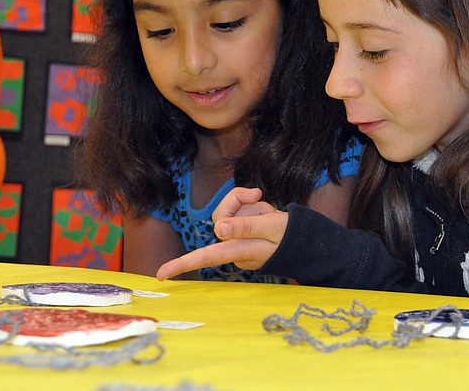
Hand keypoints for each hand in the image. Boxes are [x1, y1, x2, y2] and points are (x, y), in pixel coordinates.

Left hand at [155, 187, 287, 280]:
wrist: (306, 239)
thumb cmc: (291, 236)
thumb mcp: (273, 227)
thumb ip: (246, 227)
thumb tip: (218, 229)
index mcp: (241, 250)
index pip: (208, 256)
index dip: (183, 263)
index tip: (161, 274)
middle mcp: (235, 247)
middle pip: (220, 216)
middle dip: (236, 200)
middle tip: (257, 194)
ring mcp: (237, 240)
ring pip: (229, 212)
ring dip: (248, 205)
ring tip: (268, 212)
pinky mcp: (241, 232)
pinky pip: (239, 212)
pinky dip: (252, 208)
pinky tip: (266, 213)